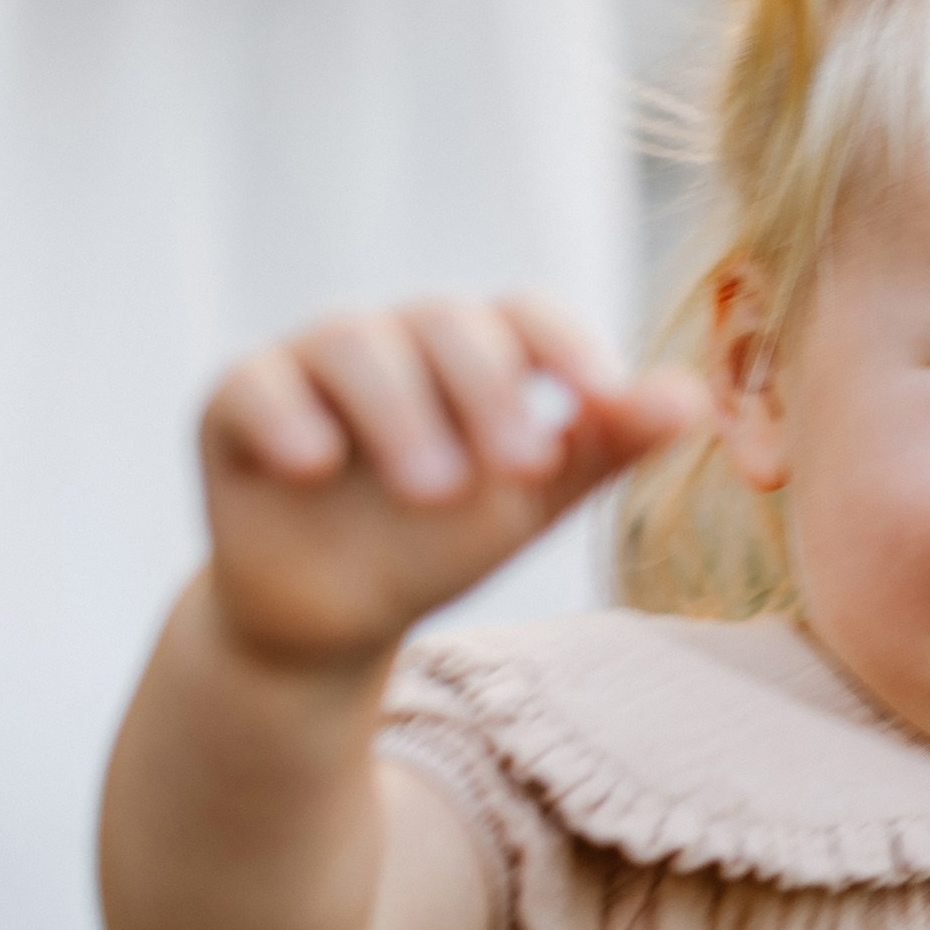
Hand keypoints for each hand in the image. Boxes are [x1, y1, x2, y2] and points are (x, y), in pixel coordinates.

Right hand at [199, 297, 699, 663]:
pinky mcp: (236, 402)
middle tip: (524, 470)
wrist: (339, 612)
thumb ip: (607, 445)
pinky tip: (316, 462)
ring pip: (355, 344)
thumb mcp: (534, 498)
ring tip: (435, 489)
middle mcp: (397, 337)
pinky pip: (253, 385)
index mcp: (477, 348)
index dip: (567, 348)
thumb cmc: (444, 537)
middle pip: (447, 324)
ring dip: (400, 411)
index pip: (528, 316)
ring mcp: (311, 362)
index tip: (604, 400)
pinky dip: (286, 415)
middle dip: (490, 392)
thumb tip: (693, 398)